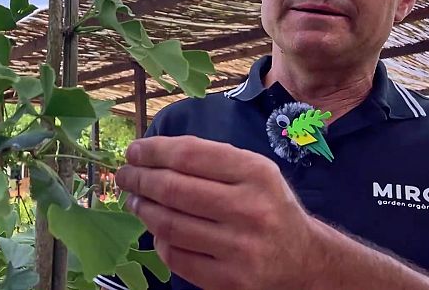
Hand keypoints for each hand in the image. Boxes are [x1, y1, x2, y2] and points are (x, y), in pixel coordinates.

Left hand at [116, 135, 322, 289]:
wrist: (304, 260)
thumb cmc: (268, 205)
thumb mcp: (253, 171)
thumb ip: (209, 159)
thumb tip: (150, 154)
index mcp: (255, 173)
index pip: (189, 155)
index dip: (152, 151)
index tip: (133, 152)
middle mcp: (250, 210)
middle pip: (174, 189)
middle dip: (139, 179)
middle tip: (124, 176)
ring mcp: (240, 249)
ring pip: (169, 225)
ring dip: (143, 209)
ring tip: (135, 200)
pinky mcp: (230, 281)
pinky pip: (176, 257)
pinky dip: (159, 240)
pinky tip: (157, 229)